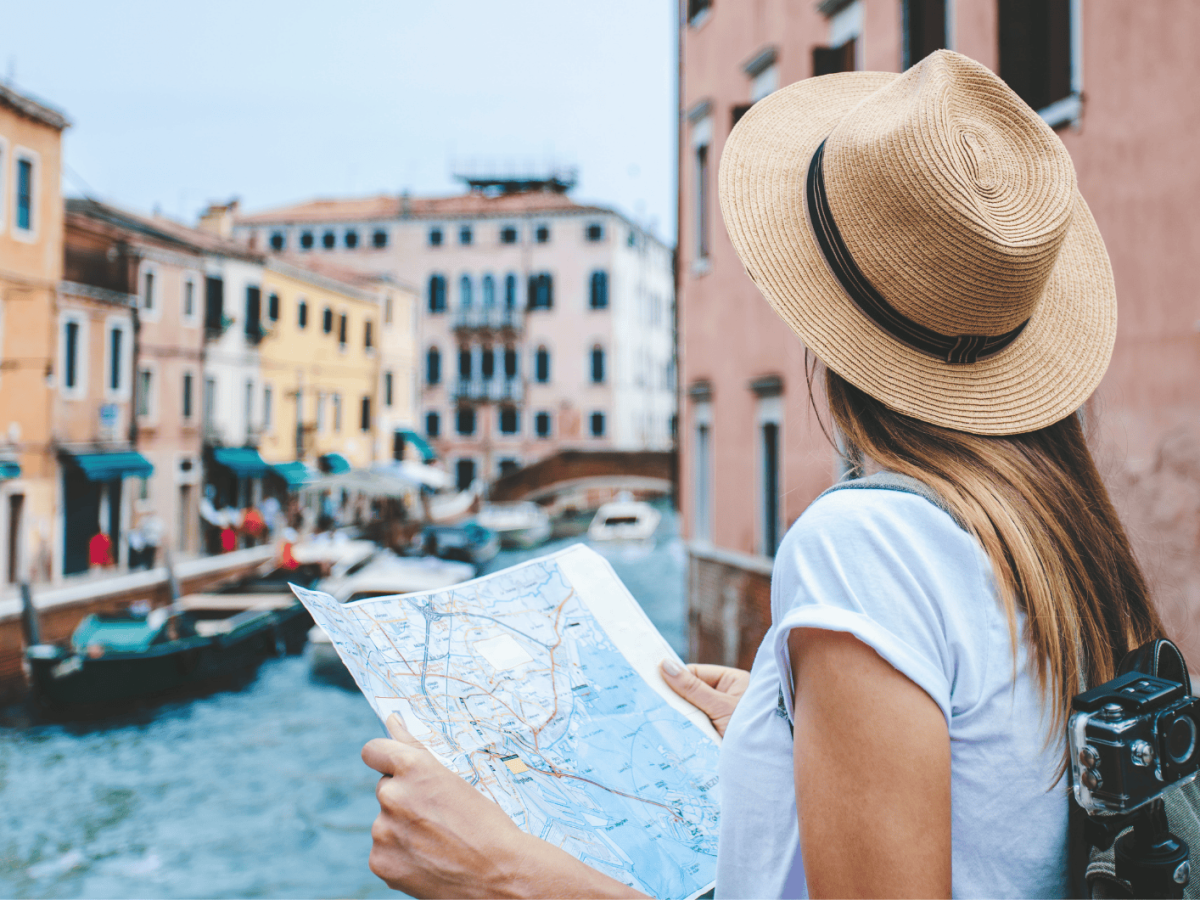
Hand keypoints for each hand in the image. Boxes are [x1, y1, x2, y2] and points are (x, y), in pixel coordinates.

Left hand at [362, 715, 644, 898]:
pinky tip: (429, 860)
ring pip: (386, 822)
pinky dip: (401, 855)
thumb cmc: (486, 822)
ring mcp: (382, 831)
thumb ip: (415, 749)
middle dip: (405, 798)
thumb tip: (392, 720)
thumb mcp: (455, 778)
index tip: (393, 765)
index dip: (384, 757)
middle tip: (438, 816)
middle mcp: (392, 795)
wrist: (499, 875)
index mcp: (413, 768)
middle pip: (386, 789)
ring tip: (439, 842)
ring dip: (404, 829)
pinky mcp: (380, 861)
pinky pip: (385, 850)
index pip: (374, 751)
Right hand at [659, 660, 749, 736]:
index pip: (695, 673)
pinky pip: (696, 728)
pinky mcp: (717, 735)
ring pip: (692, 712)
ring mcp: (721, 717)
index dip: (675, 679)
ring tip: (660, 723)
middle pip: (692, 693)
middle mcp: (727, 696)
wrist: (767, 768)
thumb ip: (692, 688)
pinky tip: (674, 736)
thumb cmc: (752, 730)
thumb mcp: (720, 707)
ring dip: (681, 719)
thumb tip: (664, 664)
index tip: (652, 685)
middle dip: (676, 701)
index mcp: (732, 682)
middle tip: (652, 705)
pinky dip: (687, 732)